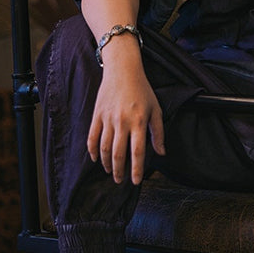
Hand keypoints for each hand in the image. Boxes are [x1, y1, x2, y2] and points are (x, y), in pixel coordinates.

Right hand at [87, 44, 164, 183]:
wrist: (123, 71)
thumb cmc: (143, 90)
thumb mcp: (156, 110)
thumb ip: (159, 133)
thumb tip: (161, 153)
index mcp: (139, 122)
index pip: (137, 152)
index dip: (136, 169)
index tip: (135, 181)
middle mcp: (122, 122)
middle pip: (118, 154)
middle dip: (119, 171)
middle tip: (120, 181)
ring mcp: (107, 119)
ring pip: (104, 148)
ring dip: (107, 163)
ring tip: (111, 172)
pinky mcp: (97, 115)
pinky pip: (92, 137)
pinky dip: (92, 150)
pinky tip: (96, 159)